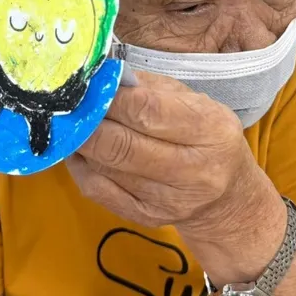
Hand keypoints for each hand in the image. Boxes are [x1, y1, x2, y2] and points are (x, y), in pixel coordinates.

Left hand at [67, 71, 265, 239]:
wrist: (227, 198)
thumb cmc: (206, 137)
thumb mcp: (194, 102)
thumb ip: (150, 87)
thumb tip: (104, 76)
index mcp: (210, 130)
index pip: (148, 111)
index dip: (111, 98)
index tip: (89, 84)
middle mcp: (194, 170)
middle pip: (122, 145)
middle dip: (87, 122)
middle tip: (68, 105)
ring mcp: (169, 200)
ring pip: (105, 168)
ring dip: (80, 142)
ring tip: (71, 123)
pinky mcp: (146, 218)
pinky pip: (97, 191)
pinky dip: (80, 166)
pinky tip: (78, 150)